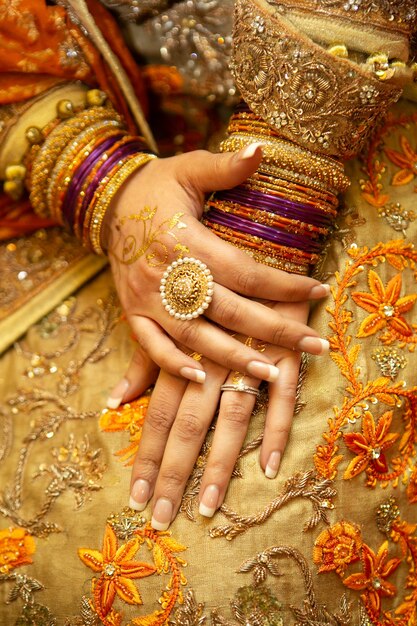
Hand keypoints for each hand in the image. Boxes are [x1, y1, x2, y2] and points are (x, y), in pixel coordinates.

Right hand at [103, 147, 329, 385]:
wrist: (108, 201)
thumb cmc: (157, 186)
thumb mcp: (189, 168)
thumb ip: (225, 168)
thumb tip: (261, 151)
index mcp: (184, 239)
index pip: (245, 271)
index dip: (284, 285)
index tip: (318, 291)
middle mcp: (165, 274)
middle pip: (229, 311)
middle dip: (275, 331)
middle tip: (315, 346)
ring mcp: (147, 298)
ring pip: (195, 337)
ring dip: (233, 359)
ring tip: (270, 375)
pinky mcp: (133, 311)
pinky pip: (151, 345)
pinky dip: (173, 365)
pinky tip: (202, 379)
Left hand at [122, 300, 310, 529]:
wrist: (242, 232)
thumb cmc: (194, 278)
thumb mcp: (164, 315)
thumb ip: (144, 364)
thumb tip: (115, 404)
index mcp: (177, 348)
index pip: (158, 414)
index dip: (149, 456)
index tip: (137, 499)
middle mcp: (206, 354)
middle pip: (187, 422)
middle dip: (174, 472)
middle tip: (163, 518)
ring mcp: (246, 352)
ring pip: (228, 415)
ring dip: (219, 464)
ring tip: (208, 506)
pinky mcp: (283, 346)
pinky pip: (282, 395)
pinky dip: (275, 430)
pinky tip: (269, 468)